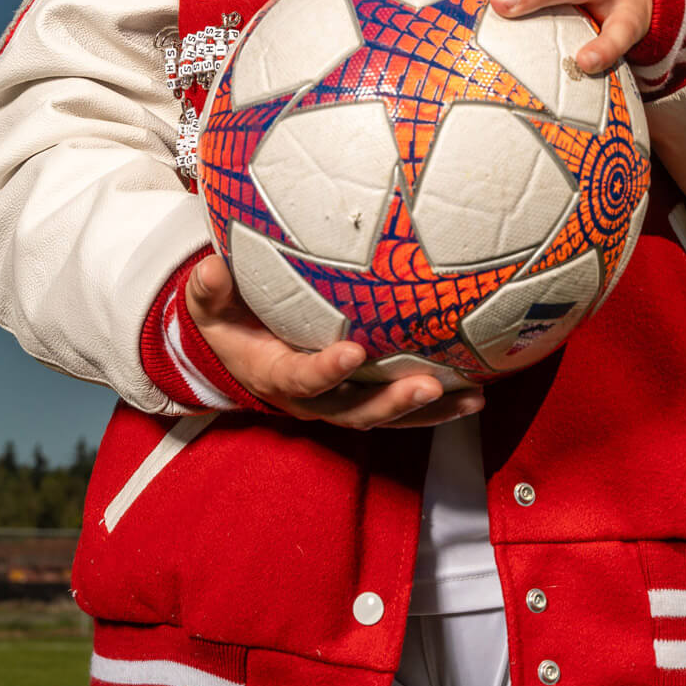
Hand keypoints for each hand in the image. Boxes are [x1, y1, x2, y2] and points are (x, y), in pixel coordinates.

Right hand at [185, 255, 483, 429]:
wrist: (238, 352)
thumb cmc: (229, 321)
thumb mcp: (210, 306)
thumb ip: (211, 290)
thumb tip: (212, 269)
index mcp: (275, 375)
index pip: (301, 379)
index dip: (326, 371)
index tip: (353, 352)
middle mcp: (311, 400)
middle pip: (354, 411)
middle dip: (392, 402)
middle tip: (427, 385)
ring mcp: (339, 404)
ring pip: (385, 415)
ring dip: (428, 411)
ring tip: (472, 398)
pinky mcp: (361, 399)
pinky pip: (400, 410)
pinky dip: (437, 407)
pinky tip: (475, 393)